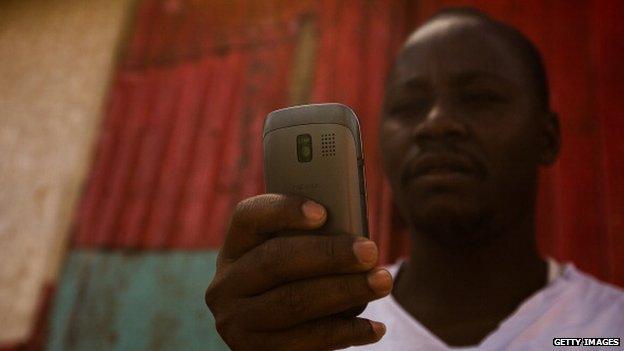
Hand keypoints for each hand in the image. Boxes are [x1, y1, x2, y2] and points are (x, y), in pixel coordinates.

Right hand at [205, 194, 391, 350]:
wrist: (276, 335)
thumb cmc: (299, 280)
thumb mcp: (295, 256)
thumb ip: (313, 241)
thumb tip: (352, 240)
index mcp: (236, 246)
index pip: (249, 216)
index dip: (283, 211)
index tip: (323, 212)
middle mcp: (227, 283)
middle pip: (275, 260)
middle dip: (328, 255)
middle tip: (370, 252)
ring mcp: (236, 321)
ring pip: (292, 303)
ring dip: (344, 292)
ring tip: (382, 282)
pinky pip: (304, 342)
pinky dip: (344, 333)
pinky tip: (374, 327)